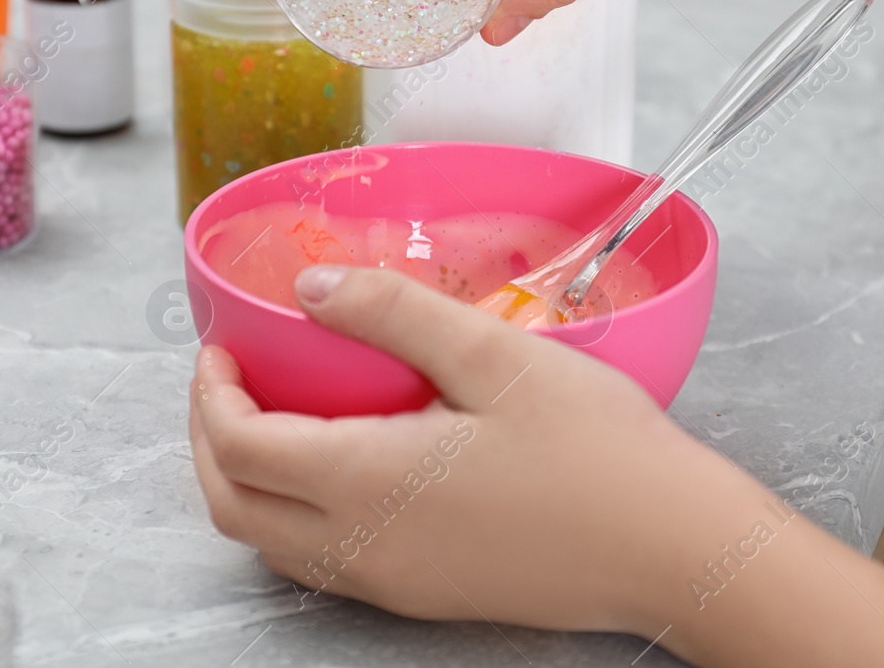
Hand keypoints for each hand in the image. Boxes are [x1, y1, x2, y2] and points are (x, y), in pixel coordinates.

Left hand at [187, 264, 763, 644]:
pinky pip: (323, 563)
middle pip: (234, 508)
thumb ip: (393, 313)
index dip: (211, 395)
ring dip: (247, 481)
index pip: (239, 447)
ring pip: (273, 544)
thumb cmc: (596, 451)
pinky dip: (293, 514)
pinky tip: (336, 466)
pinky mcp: (424, 596)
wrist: (673, 551)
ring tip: (271, 416)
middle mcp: (363, 547)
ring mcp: (391, 583)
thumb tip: (311, 287)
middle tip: (228, 381)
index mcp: (365, 482)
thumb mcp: (493, 355)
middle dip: (210, 440)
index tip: (221, 347)